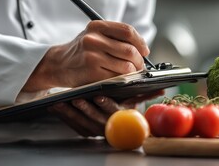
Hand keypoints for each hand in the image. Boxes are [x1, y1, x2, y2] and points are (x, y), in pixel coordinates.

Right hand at [23, 21, 149, 91]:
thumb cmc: (82, 50)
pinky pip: (117, 77)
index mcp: (97, 26)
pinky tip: (120, 79)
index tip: (145, 51)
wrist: (57, 64)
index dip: (140, 42)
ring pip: (126, 66)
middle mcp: (94, 39)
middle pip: (130, 50)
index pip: (127, 31)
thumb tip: (143, 49)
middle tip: (140, 66)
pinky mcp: (91, 72)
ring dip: (133, 72)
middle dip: (139, 61)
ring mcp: (92, 56)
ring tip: (131, 73)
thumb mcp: (94, 35)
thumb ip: (115, 37)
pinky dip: (123, 80)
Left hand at [48, 90, 163, 136]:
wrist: (117, 121)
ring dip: (71, 113)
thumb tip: (161, 88)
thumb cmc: (125, 105)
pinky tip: (56, 105)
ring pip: (82, 124)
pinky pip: (72, 125)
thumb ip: (147, 93)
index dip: (108, 105)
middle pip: (96, 120)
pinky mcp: (84, 130)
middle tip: (77, 98)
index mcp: (124, 118)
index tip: (100, 96)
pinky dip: (63, 116)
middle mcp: (110, 127)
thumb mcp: (136, 99)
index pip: (116, 113)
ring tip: (61, 101)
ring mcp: (96, 130)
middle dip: (86, 109)